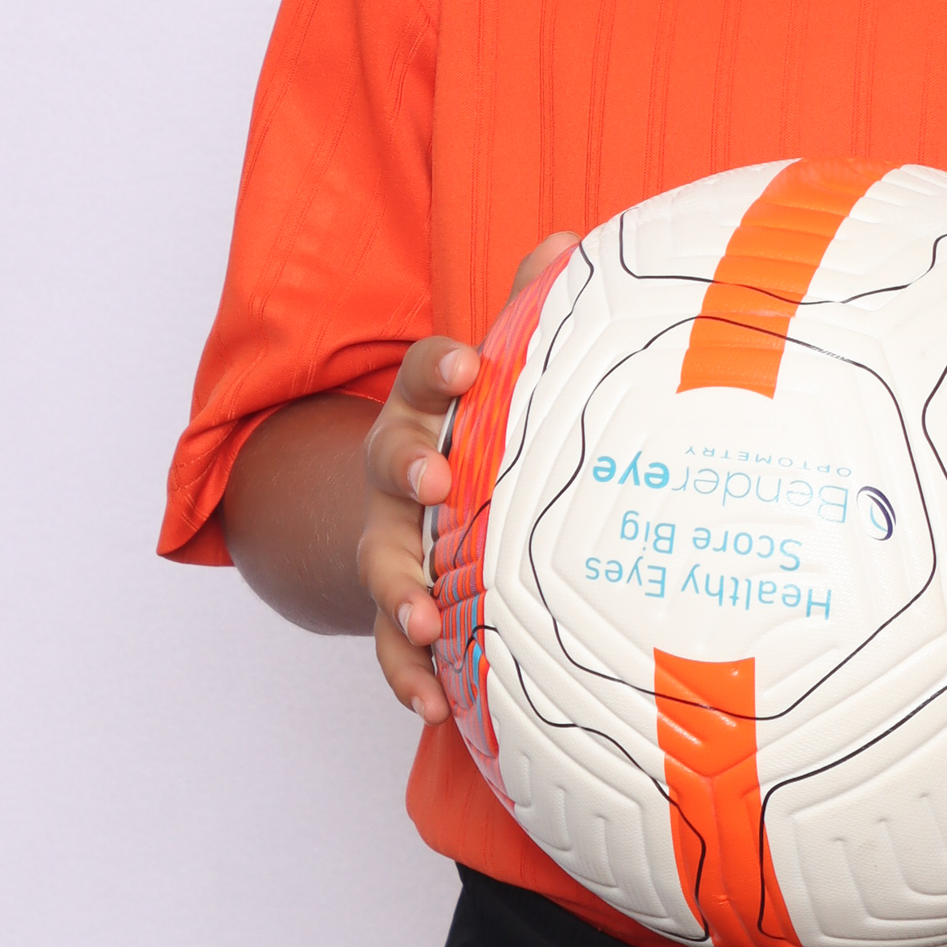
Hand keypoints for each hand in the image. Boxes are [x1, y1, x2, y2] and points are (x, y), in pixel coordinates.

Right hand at [358, 232, 579, 722]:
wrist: (412, 511)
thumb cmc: (479, 434)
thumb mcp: (503, 376)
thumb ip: (531, 312)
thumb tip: (567, 239)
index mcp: (428, 409)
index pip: (422, 374)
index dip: (441, 367)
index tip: (468, 363)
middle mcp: (397, 473)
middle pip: (386, 460)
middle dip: (406, 466)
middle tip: (436, 478)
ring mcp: (389, 543)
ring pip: (380, 563)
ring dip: (397, 589)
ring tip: (424, 617)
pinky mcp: (397, 607)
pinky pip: (392, 648)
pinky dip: (407, 675)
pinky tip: (432, 707)